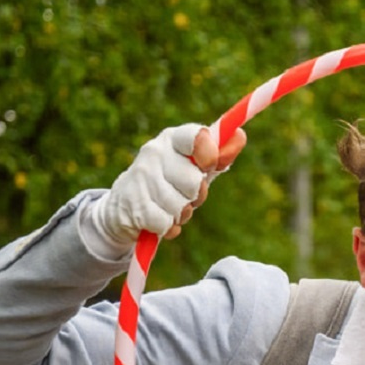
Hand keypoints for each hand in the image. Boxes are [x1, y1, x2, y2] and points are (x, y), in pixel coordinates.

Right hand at [85, 124, 247, 252]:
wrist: (124, 205)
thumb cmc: (172, 182)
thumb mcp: (197, 167)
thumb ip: (221, 154)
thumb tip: (240, 136)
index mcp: (173, 139)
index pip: (196, 137)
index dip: (210, 155)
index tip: (210, 167)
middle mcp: (154, 152)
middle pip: (194, 182)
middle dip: (195, 196)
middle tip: (184, 195)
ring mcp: (140, 177)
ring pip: (181, 206)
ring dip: (181, 214)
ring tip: (169, 206)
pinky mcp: (133, 204)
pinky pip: (166, 223)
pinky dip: (168, 228)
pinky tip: (158, 219)